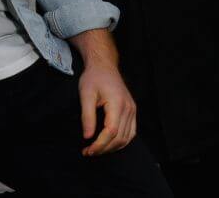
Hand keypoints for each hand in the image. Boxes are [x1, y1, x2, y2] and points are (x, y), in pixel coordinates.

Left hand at [72, 35, 136, 155]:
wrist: (105, 66)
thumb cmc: (94, 78)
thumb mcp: (85, 94)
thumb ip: (87, 116)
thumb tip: (87, 137)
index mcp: (117, 103)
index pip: (111, 131)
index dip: (99, 144)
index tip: (87, 150)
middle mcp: (128, 108)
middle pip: (119, 138)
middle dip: (103, 149)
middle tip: (88, 152)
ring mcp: (132, 110)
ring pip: (126, 138)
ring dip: (111, 148)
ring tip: (96, 150)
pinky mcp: (132, 111)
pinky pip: (131, 133)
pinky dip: (121, 142)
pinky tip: (109, 145)